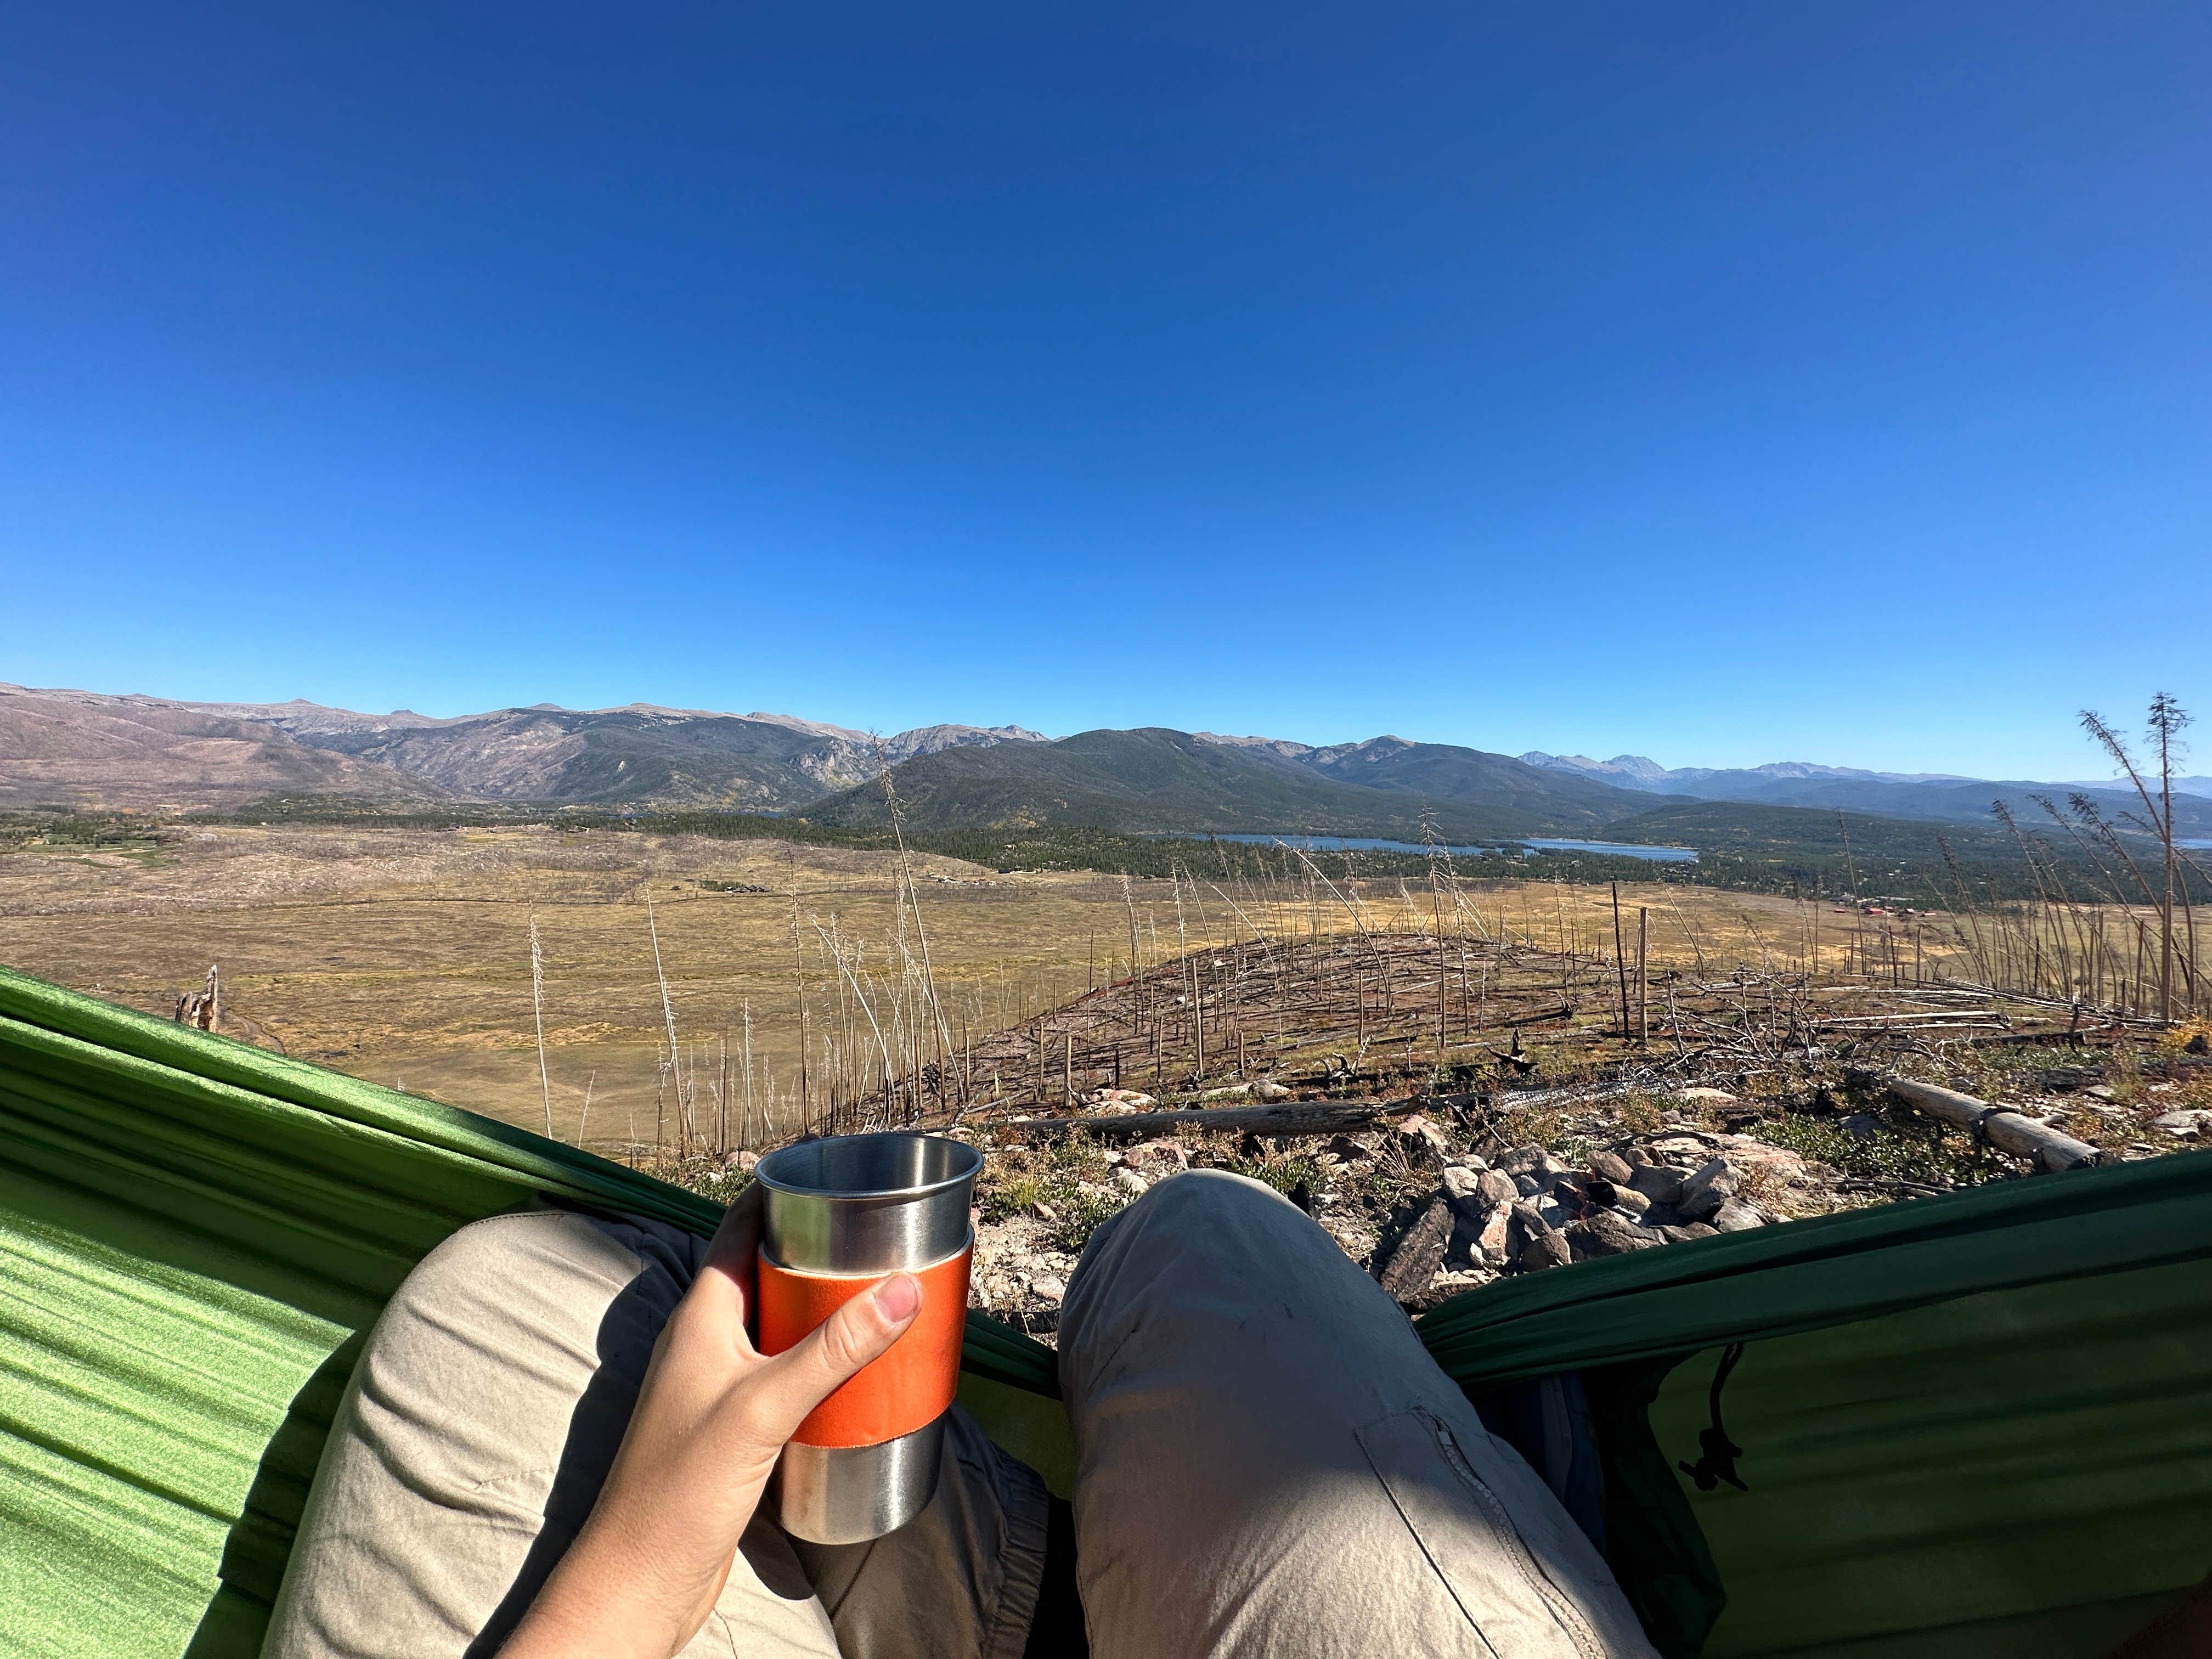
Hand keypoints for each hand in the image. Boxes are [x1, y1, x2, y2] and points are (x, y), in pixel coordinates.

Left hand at [500, 1183, 921, 1658]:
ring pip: (781, 1330)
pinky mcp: (735, 1432)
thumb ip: (832, 1350)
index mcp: (700, 1317)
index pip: (741, 1228)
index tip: (832, 1170)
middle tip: (881, 1236)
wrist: (639, 1582)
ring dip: (827, 1313)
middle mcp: (707, 1343)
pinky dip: (824, 1368)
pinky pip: (787, 1379)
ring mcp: (719, 1388)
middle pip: (769, 1275)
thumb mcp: (763, 1407)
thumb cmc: (677, 1492)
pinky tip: (862, 1380)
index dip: (782, 1193)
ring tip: (887, 1299)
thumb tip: (900, 1289)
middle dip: (822, 1253)